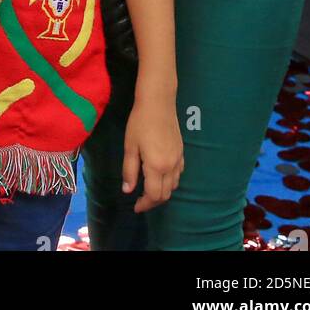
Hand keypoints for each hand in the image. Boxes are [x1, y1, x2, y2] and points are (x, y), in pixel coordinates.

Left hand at [122, 93, 183, 212]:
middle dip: (153, 201)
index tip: (135, 207)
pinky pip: (178, 174)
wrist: (158, 102)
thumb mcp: (130, 146)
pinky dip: (170, 181)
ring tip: (149, 190)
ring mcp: (178, 160)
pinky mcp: (181, 152)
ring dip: (162, 192)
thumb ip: (129, 170)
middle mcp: (171, 167)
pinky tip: (160, 176)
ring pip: (174, 186)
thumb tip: (128, 190)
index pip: (153, 195)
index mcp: (156, 166)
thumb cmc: (140, 122)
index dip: (144, 204)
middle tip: (140, 201)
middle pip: (165, 194)